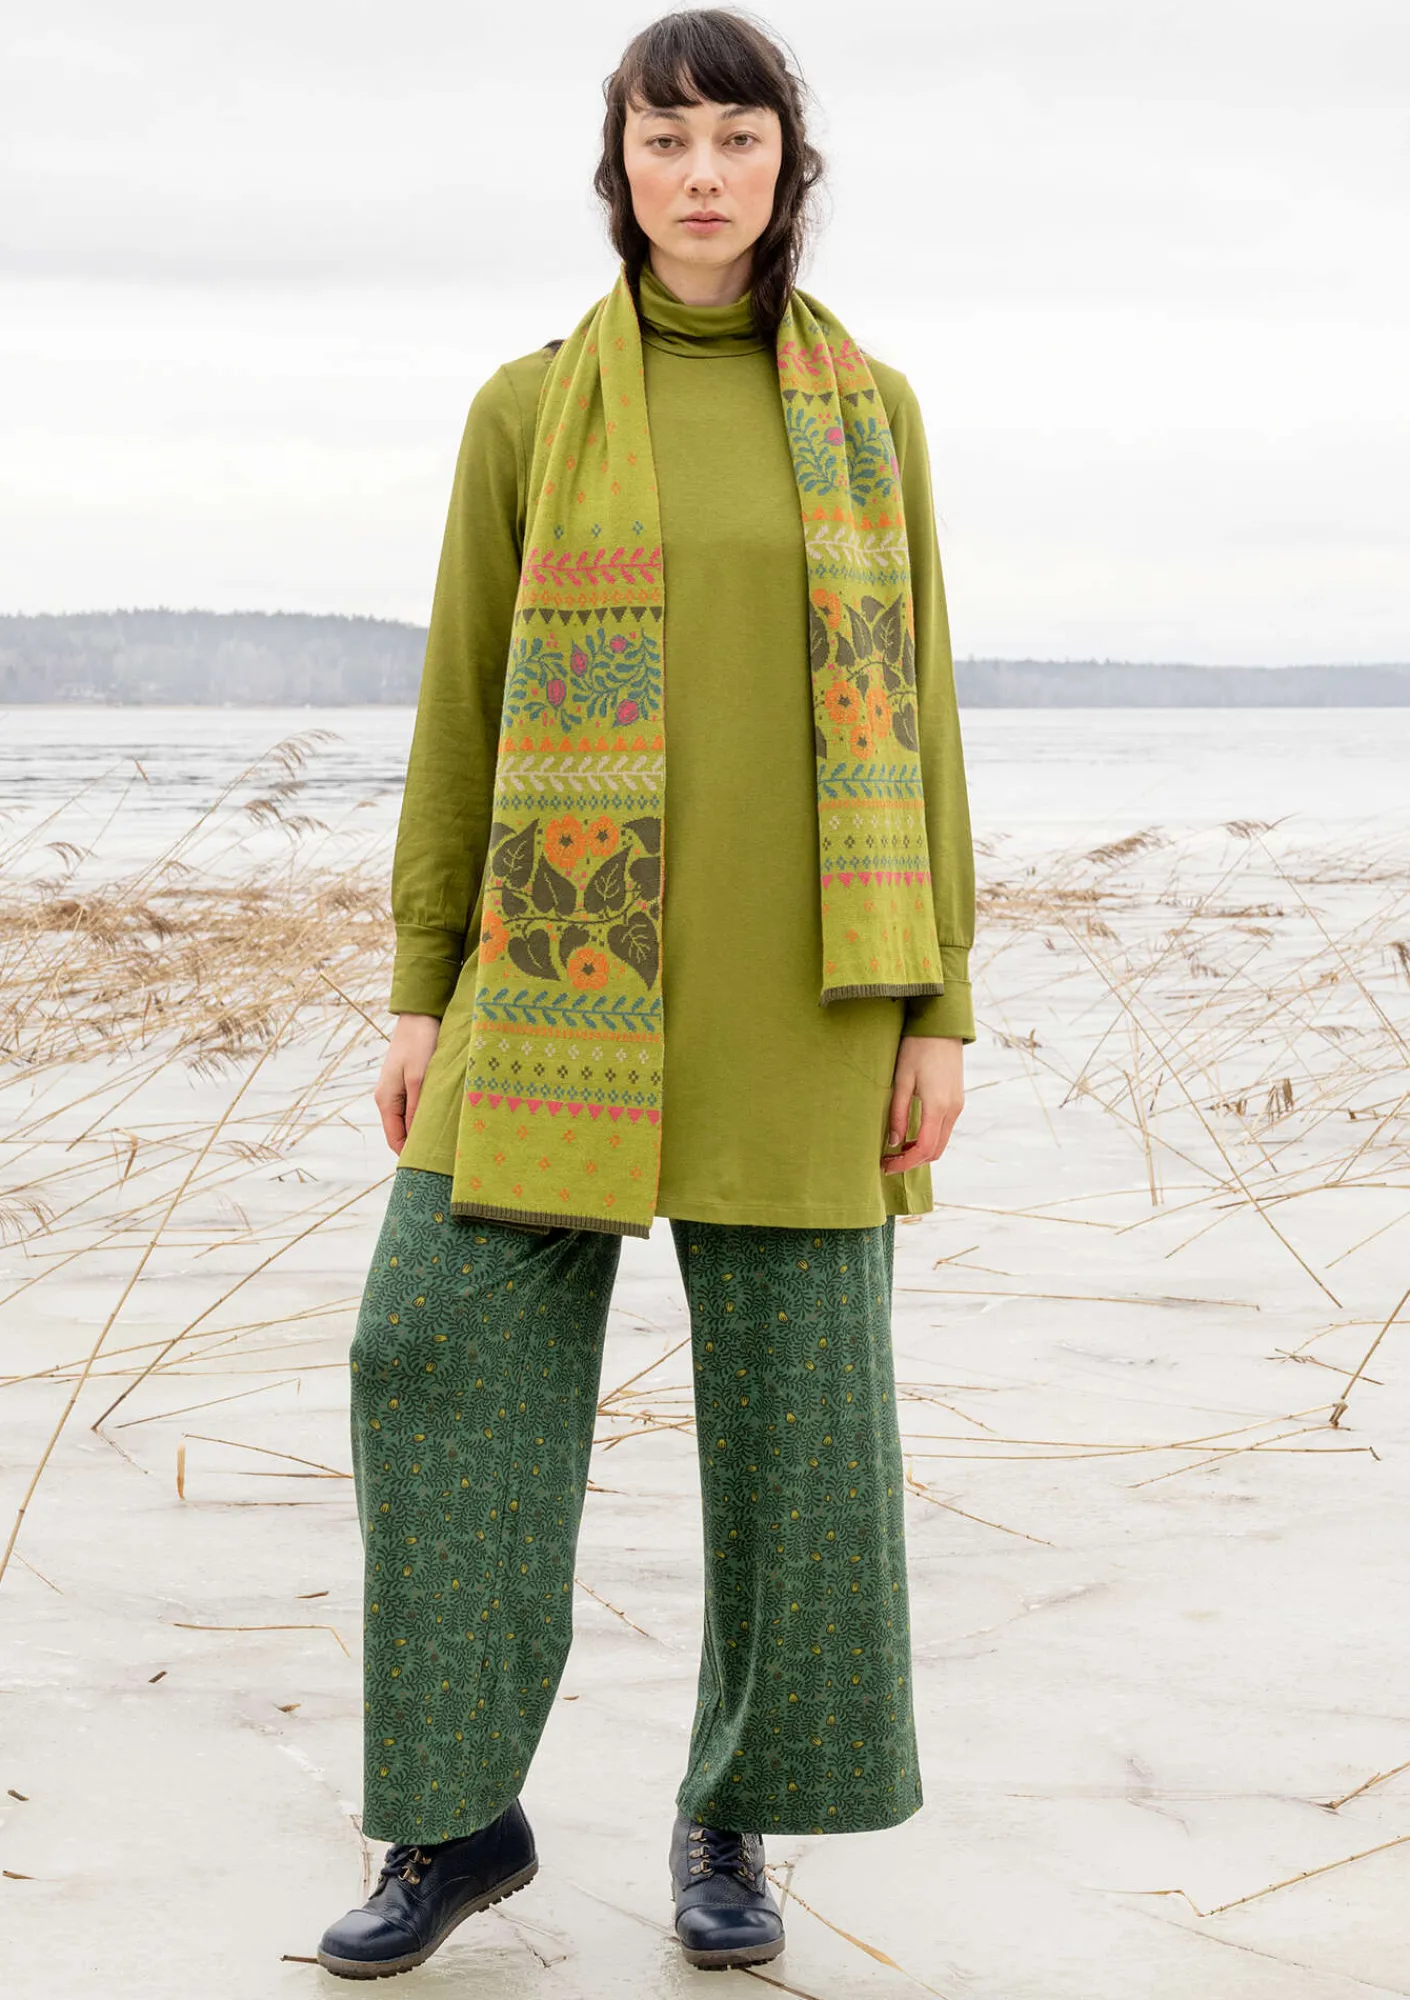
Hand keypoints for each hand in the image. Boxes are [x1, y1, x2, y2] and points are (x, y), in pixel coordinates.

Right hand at [375, 1013, 440, 1154]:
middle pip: (400, 1133)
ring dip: (423, 1130)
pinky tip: (441, 1120)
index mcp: (386, 1100)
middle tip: (441, 1160)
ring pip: (408, 1121)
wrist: (419, 1016)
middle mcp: (387, 1099)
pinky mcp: (406, 1083)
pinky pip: (413, 1109)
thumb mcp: (420, 1078)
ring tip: (444, 1143)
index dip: (409, 1156)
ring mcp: (395, 1091)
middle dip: (417, 1146)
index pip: (395, 1140)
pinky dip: (424, 1117)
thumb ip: (416, 1109)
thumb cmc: (420, 1044)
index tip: (429, 1169)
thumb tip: (415, 1138)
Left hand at [881, 1034, 963, 1172]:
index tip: (886, 1166)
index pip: (924, 1148)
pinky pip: (944, 1129)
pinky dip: (929, 1139)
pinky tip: (911, 1135)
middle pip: (935, 1151)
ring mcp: (958, 1105)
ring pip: (941, 1142)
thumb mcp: (901, 1080)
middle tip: (888, 1161)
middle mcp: (953, 1110)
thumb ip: (898, 1114)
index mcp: (938, 1106)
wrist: (940, 1026)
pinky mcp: (957, 1100)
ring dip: (921, 1151)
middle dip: (912, 1161)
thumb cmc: (917, 1048)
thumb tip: (894, 1143)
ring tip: (896, 1149)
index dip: (905, 1163)